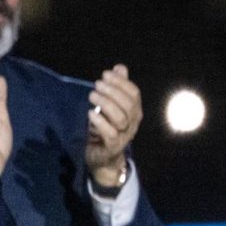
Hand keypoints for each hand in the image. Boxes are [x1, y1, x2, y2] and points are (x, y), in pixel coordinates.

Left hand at [86, 63, 141, 187]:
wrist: (104, 158)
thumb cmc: (107, 128)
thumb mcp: (112, 106)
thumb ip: (117, 87)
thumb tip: (120, 68)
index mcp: (135, 111)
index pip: (134, 93)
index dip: (121, 82)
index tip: (105, 74)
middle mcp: (133, 123)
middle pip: (128, 104)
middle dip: (112, 91)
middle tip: (96, 85)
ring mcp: (124, 136)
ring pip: (120, 118)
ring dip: (106, 104)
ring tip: (92, 96)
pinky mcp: (113, 147)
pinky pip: (110, 133)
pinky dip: (100, 122)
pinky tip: (91, 113)